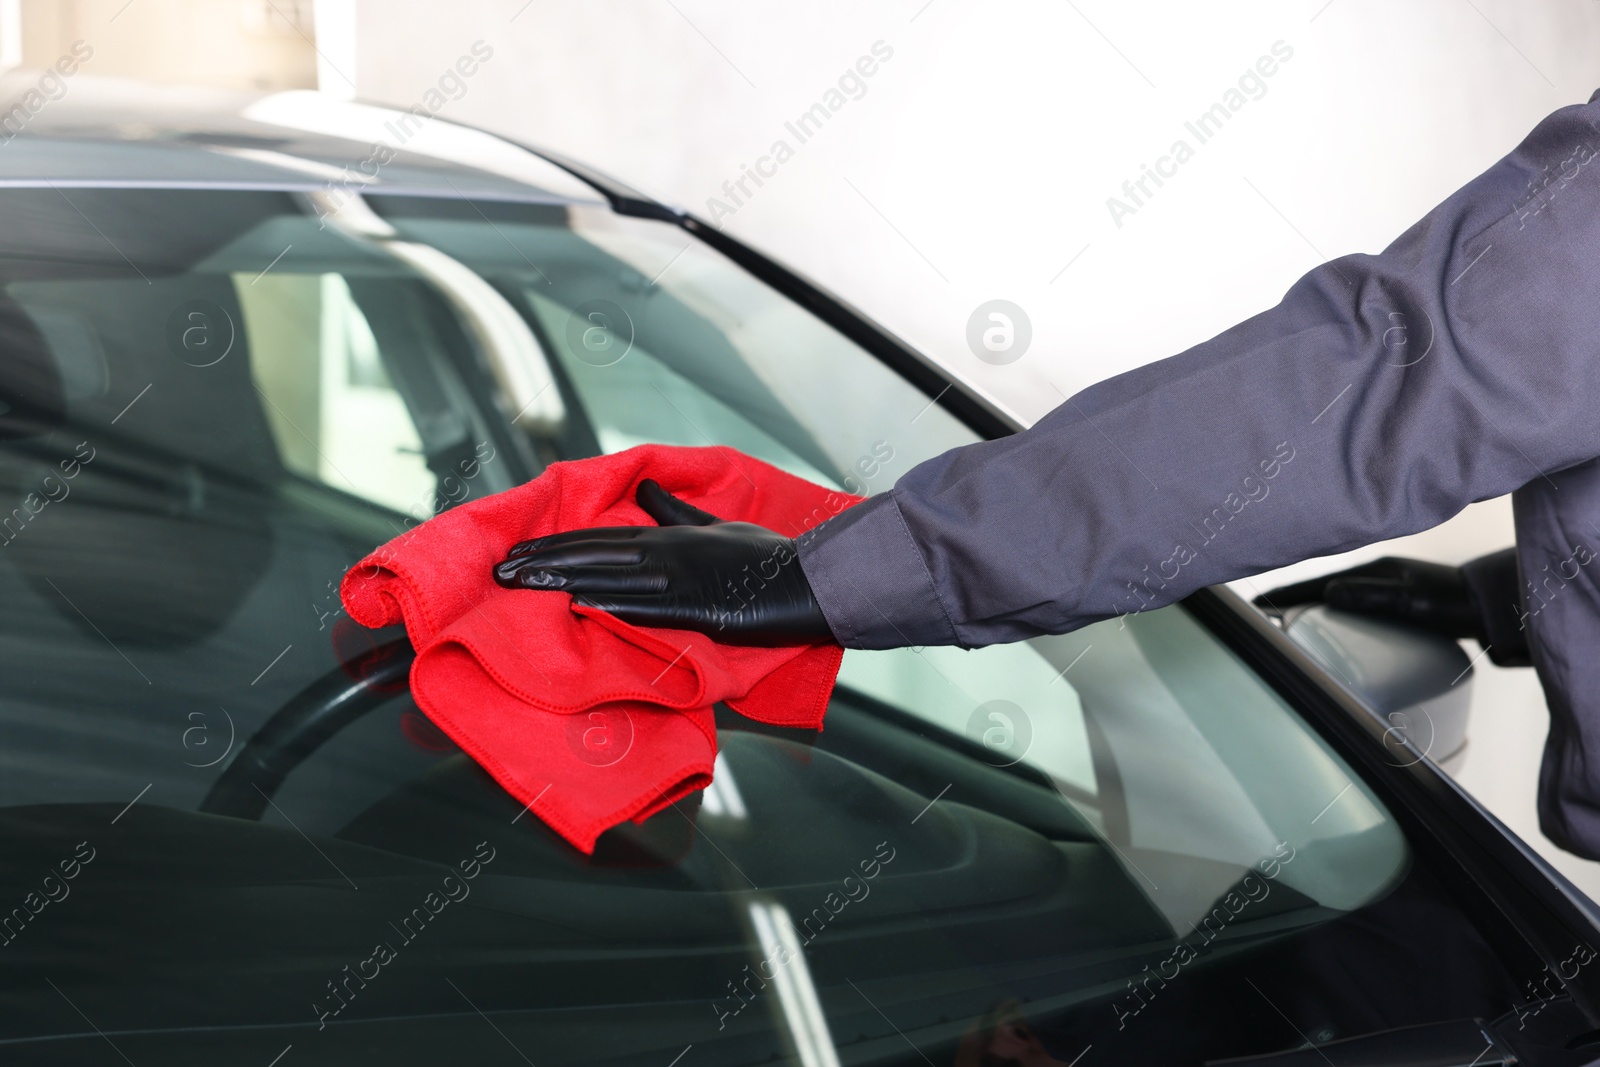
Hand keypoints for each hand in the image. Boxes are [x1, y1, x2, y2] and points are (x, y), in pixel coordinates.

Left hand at [493, 479, 834, 646]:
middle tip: (499, 571)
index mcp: (666, 538)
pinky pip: (645, 606)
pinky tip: (578, 604)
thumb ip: (675, 513)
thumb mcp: (715, 527)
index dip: (555, 545)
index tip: (518, 553)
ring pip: (608, 577)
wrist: (808, 579)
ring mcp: (679, 581)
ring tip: (520, 585)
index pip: (598, 539)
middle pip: (592, 556)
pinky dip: (610, 604)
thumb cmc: (764, 557)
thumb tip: (644, 489)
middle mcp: (665, 554)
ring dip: (560, 580)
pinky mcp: (697, 608)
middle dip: (542, 562)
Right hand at [1254, 550, 1529, 665]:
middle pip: (1316, 587)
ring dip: (1304, 609)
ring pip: (1330, 597)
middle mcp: (1372, 574)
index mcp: (1371, 570)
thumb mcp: (1413, 602)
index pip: (1312, 582)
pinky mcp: (1392, 601)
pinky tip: (1325, 631)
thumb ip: (1374, 597)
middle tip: (1255, 618)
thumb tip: (1328, 593)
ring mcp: (1382, 587)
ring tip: (1279, 627)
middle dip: (1284, 600)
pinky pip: (1347, 606)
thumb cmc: (1458, 604)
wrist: (1495, 606)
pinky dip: (1327, 615)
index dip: (1280, 594)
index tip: (1251, 607)